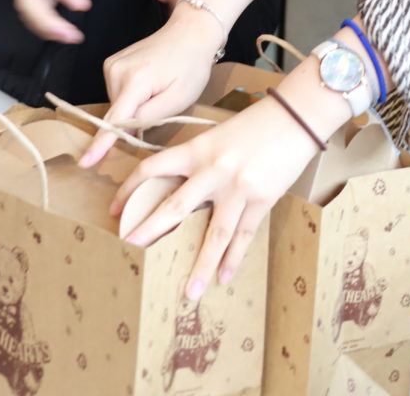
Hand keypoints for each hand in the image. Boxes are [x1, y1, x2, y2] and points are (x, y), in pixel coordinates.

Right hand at [79, 4, 222, 166]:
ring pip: (118, 105)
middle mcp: (117, 70)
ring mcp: (112, 64)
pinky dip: (131, 96)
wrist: (189, 32)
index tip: (85, 162)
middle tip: (162, 102)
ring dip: (134, 107)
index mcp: (137, 80)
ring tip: (157, 88)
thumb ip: (150, 118)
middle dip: (135, 120)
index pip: (115, 119)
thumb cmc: (191, 65)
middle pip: (118, 114)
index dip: (100, 144)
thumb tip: (126, 131)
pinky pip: (118, 93)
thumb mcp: (180, 97)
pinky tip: (149, 83)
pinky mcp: (112, 63)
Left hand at [113, 94, 317, 298]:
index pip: (153, 167)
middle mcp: (214, 169)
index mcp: (197, 148)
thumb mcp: (217, 136)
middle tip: (131, 248)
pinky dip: (234, 258)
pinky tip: (224, 277)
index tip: (115, 209)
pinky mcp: (262, 198)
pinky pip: (244, 234)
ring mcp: (238, 186)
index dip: (130, 188)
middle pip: (175, 206)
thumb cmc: (254, 124)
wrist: (294, 116)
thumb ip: (198, 161)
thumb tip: (178, 190)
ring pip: (214, 232)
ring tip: (189, 292)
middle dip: (150, 229)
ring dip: (201, 265)